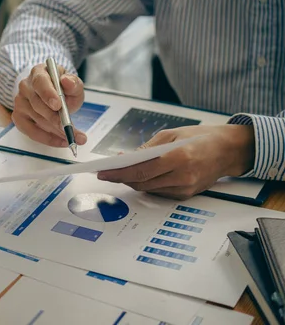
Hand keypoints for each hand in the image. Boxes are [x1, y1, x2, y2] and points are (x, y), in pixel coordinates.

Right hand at [12, 63, 86, 146]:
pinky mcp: (18, 117)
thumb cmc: (63, 90)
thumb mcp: (73, 85)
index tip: (58, 105)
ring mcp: (20, 102)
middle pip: (37, 104)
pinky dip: (47, 139)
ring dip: (56, 131)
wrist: (55, 96)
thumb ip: (74, 84)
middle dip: (56, 119)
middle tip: (72, 130)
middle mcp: (26, 86)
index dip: (48, 94)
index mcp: (38, 73)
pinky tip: (60, 141)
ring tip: (73, 137)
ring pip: (37, 120)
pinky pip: (31, 132)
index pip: (40, 82)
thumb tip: (67, 81)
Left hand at [97, 125, 255, 199]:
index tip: (103, 171)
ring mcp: (185, 188)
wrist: (228, 150)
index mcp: (179, 157)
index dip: (119, 173)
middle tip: (105, 173)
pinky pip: (159, 191)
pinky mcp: (186, 195)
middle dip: (120, 178)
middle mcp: (183, 176)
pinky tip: (136, 176)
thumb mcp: (172, 135)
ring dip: (131, 181)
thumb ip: (148, 148)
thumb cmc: (200, 137)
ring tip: (116, 173)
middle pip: (142, 182)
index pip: (141, 170)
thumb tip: (126, 158)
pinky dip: (145, 184)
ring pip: (148, 189)